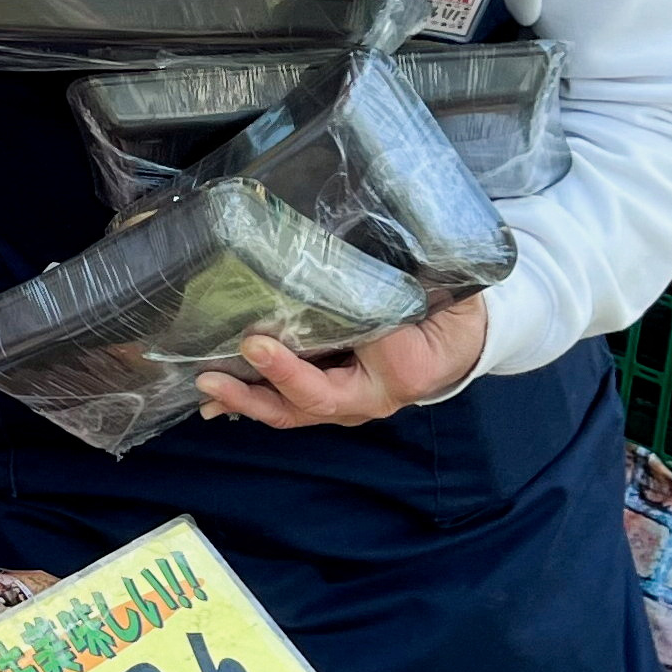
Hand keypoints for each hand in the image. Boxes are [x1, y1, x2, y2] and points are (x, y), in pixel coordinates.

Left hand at [198, 293, 489, 429]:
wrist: (465, 337)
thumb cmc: (449, 309)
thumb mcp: (435, 293)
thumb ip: (398, 285)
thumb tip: (351, 260)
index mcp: (400, 373)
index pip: (338, 377)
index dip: (291, 367)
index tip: (256, 343)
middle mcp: (373, 400)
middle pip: (307, 404)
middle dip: (256, 394)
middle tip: (212, 378)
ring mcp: (352, 405)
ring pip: (295, 411)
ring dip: (247, 401)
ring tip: (206, 389)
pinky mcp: (335, 399)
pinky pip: (294, 405)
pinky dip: (257, 398)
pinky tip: (219, 395)